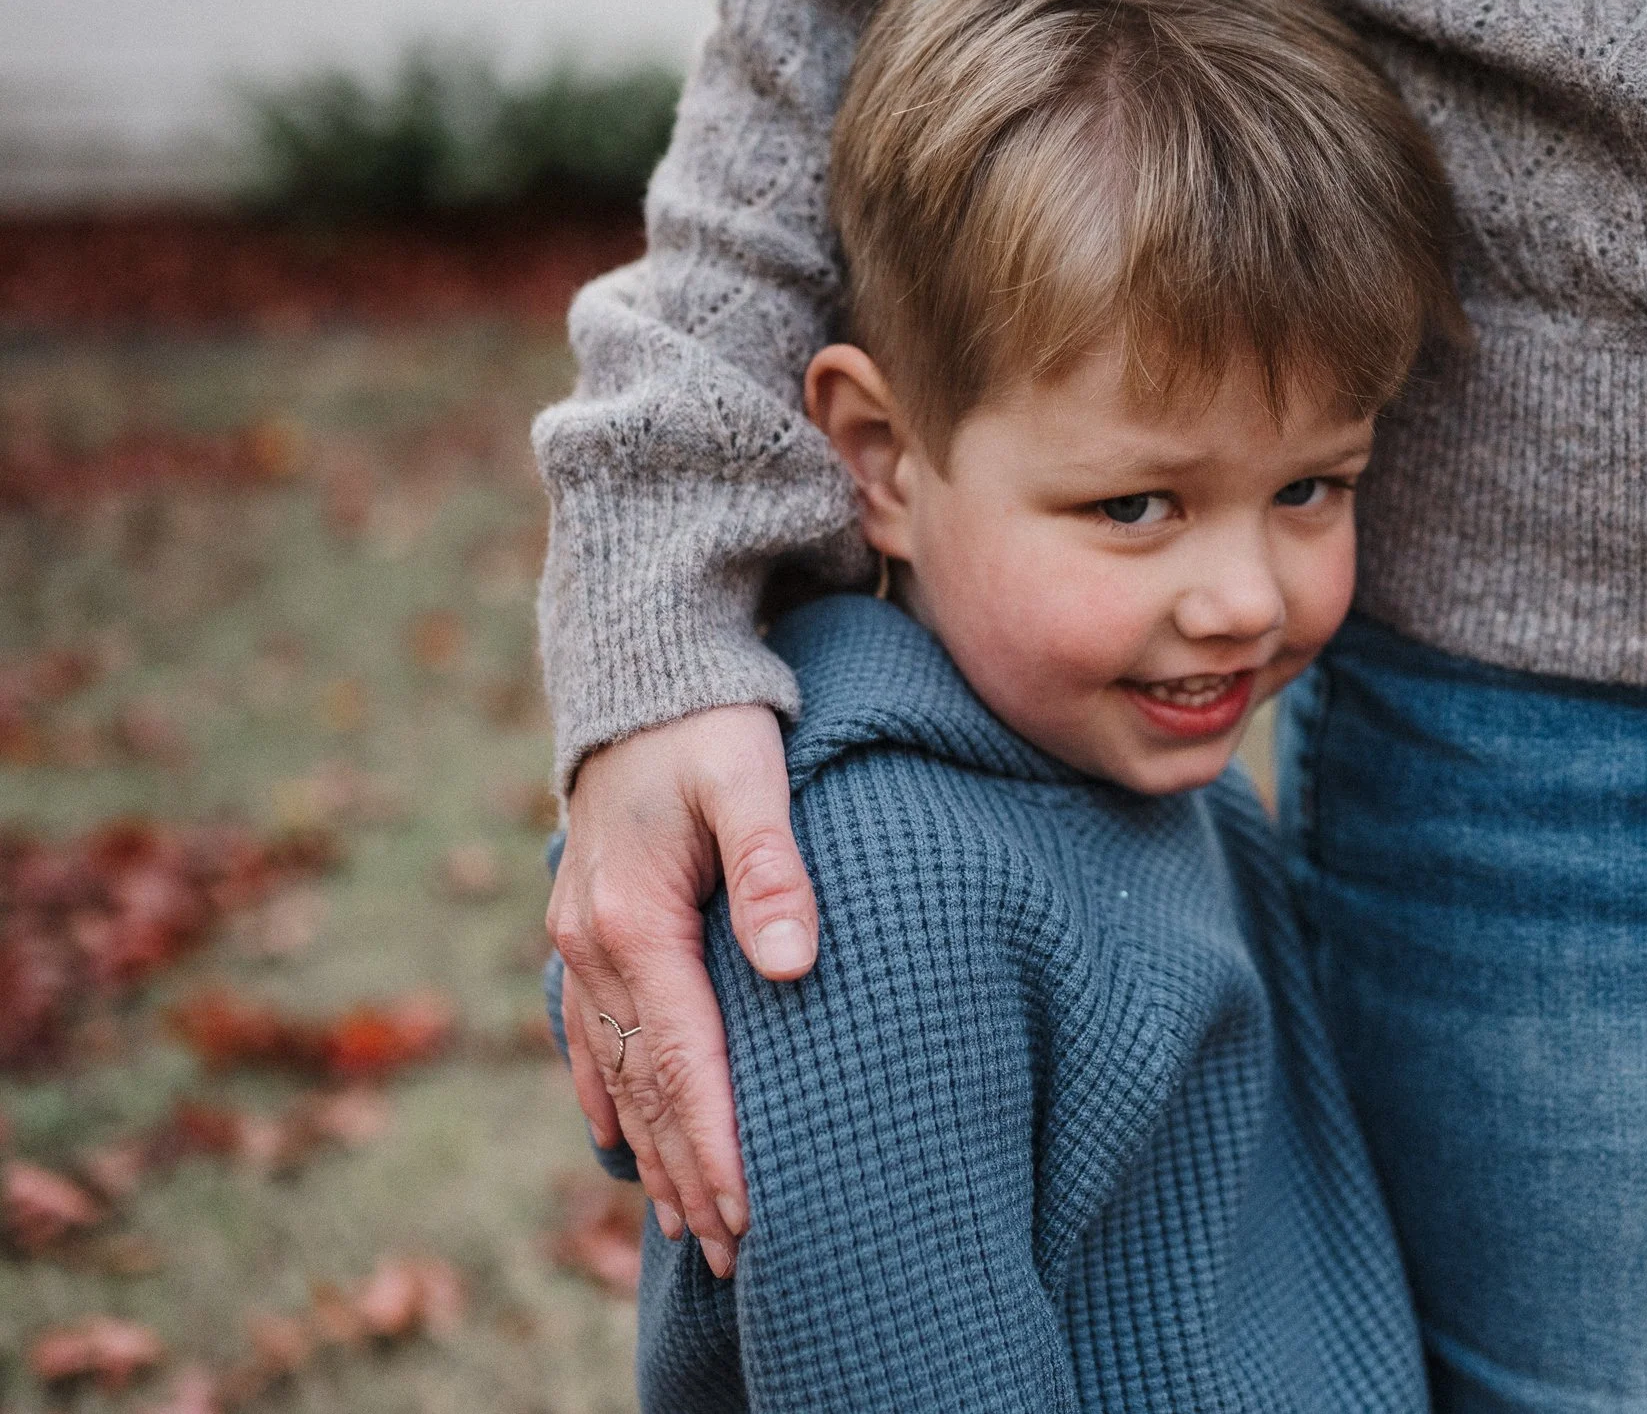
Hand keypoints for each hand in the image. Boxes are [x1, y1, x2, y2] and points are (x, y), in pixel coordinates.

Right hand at [547, 703, 816, 1277]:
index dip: (718, 1146)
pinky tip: (628, 1144)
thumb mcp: (751, 775)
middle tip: (735, 1260)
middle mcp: (592, 945)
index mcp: (633, 921)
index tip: (753, 1219)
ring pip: (616, 1075)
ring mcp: (579, 941)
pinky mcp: (585, 930)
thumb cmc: (711, 718)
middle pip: (647, 1089)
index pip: (684, 1063)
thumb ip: (775, 868)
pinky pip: (592, 1039)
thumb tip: (789, 966)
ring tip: (691, 1230)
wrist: (640, 665)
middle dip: (690, 1177)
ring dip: (654, 1154)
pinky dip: (614, 1100)